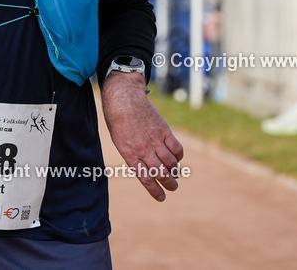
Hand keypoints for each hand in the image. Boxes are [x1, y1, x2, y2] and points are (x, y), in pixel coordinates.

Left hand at [101, 72, 182, 201]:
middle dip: (169, 184)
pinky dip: (178, 156)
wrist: (124, 99)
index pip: (146, 178)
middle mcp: (144, 149)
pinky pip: (176, 148)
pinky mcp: (164, 130)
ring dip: (175, 172)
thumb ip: (133, 155)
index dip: (155, 190)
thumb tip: (147, 168)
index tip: (161, 197)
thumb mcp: (120, 142)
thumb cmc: (118, 121)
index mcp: (130, 154)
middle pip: (161, 173)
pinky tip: (177, 158)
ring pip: (171, 163)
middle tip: (172, 187)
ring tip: (176, 176)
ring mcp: (155, 140)